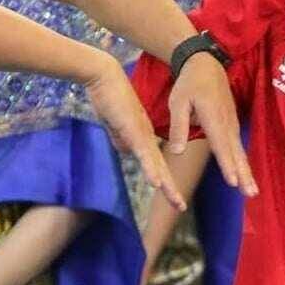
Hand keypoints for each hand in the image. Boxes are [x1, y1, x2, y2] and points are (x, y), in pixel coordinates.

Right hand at [85, 55, 185, 210]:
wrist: (103, 76)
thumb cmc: (107, 97)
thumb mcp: (115, 124)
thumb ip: (121, 139)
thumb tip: (127, 154)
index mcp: (144, 136)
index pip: (155, 164)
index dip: (163, 181)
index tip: (172, 196)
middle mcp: (147, 137)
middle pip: (161, 168)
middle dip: (170, 189)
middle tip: (181, 207)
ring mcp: (142, 134)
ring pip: (157, 165)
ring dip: (166, 185)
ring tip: (178, 202)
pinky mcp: (133, 130)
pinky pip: (144, 154)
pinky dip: (151, 169)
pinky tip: (157, 183)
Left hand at [166, 52, 256, 195]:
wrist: (206, 64)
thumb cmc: (189, 84)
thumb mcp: (177, 101)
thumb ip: (178, 126)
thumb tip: (176, 151)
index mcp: (212, 117)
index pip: (220, 145)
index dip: (227, 164)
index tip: (233, 181)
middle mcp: (226, 123)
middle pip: (236, 153)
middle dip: (244, 174)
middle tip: (250, 194)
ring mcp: (232, 124)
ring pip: (239, 152)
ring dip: (247, 172)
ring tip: (252, 191)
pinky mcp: (232, 124)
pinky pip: (238, 147)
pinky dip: (244, 163)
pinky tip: (246, 176)